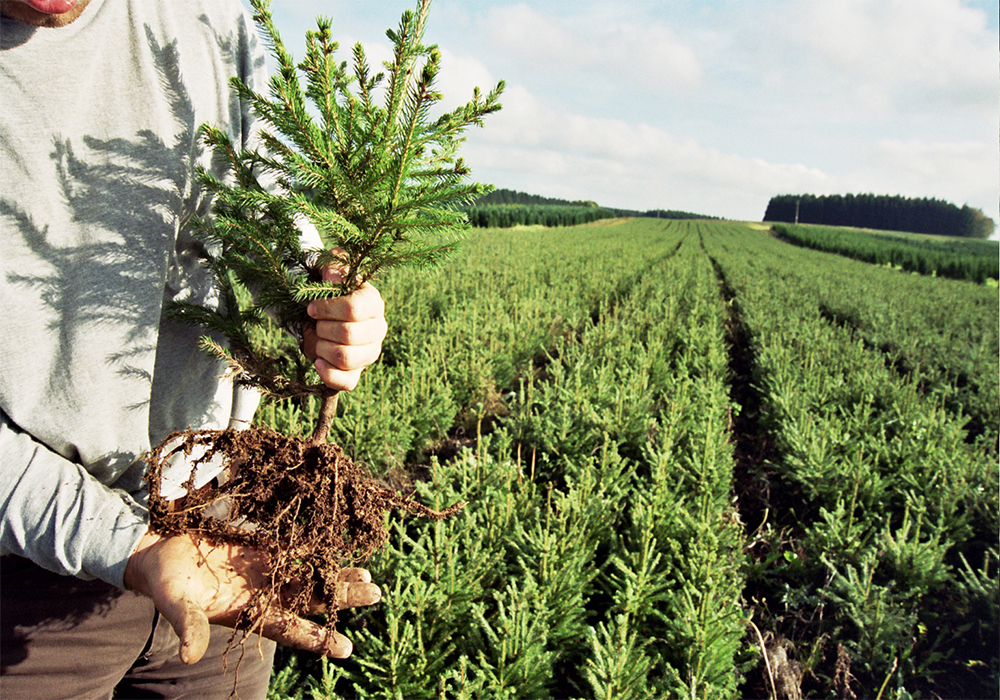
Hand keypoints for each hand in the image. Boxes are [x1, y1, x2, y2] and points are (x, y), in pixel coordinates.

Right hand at [124, 531, 380, 663]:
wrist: (157, 552)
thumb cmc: (164, 582)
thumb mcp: (174, 603)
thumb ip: (186, 625)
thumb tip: (188, 656)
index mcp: (247, 613)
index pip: (289, 629)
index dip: (316, 638)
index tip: (346, 648)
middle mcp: (262, 595)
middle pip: (310, 600)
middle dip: (342, 598)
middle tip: (376, 594)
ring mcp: (264, 572)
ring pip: (309, 576)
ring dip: (337, 576)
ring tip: (369, 577)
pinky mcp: (260, 549)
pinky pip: (296, 550)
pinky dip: (317, 548)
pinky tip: (341, 545)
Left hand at [302, 264, 386, 391]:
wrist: (318, 312)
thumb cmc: (325, 288)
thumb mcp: (328, 268)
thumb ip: (333, 264)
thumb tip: (334, 276)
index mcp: (373, 302)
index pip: (354, 309)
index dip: (327, 309)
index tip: (311, 307)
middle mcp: (378, 329)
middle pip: (348, 335)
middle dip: (322, 329)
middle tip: (315, 324)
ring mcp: (370, 352)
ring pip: (346, 358)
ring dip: (322, 348)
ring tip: (318, 339)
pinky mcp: (358, 372)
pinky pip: (347, 383)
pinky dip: (328, 374)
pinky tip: (318, 362)